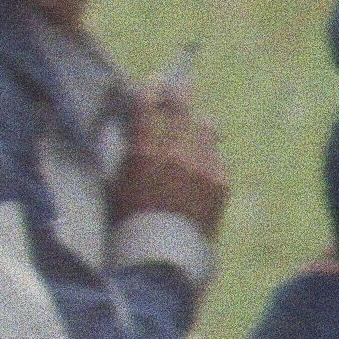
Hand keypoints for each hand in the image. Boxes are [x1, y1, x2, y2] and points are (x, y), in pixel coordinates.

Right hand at [109, 75, 227, 238]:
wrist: (165, 256)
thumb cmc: (130, 222)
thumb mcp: (118, 183)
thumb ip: (131, 152)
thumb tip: (137, 128)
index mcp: (145, 154)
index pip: (149, 108)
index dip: (150, 90)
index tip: (153, 81)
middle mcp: (176, 155)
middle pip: (181, 109)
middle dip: (178, 93)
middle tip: (179, 82)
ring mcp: (202, 166)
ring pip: (204, 127)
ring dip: (195, 121)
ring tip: (193, 121)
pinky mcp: (220, 180)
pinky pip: (215, 154)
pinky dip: (206, 153)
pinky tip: (198, 163)